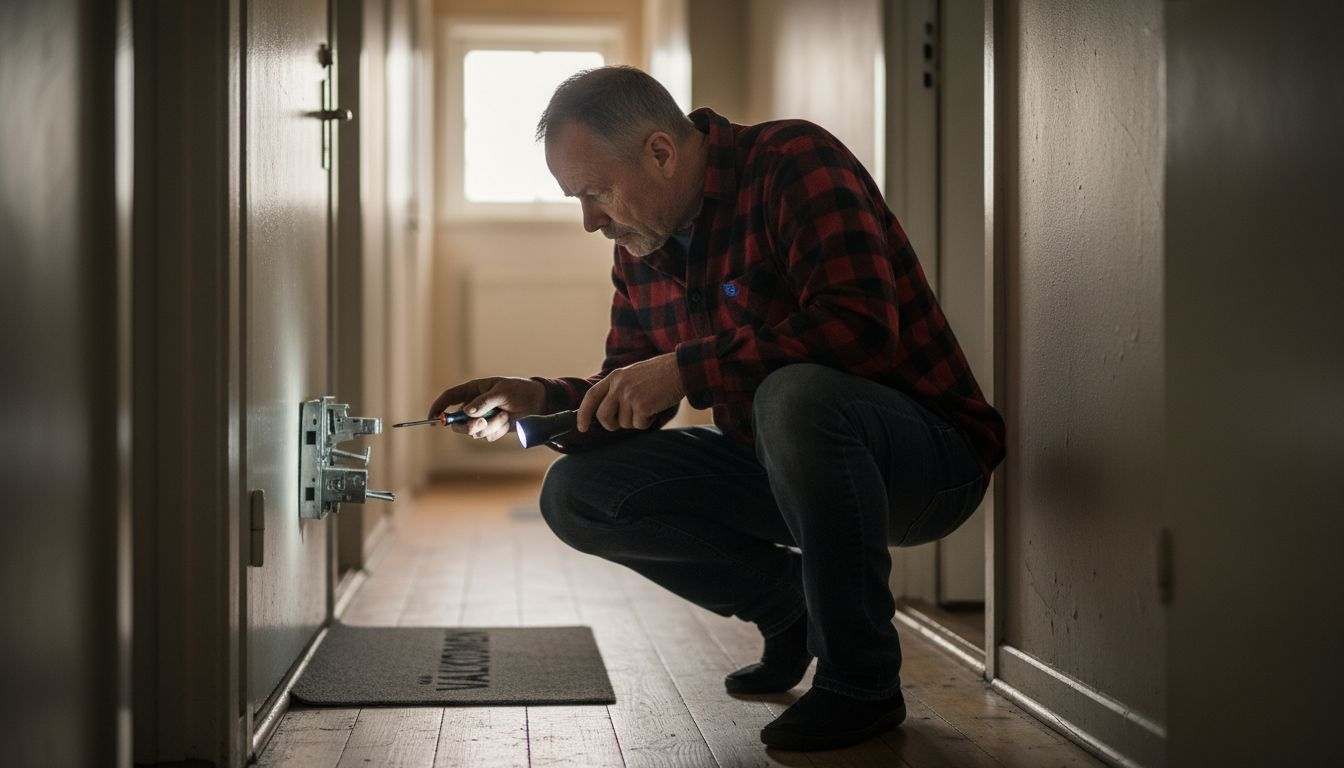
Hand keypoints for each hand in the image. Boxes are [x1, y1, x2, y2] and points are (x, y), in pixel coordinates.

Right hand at [426, 376, 546, 442]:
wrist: (537, 402)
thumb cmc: (519, 390)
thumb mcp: (502, 391)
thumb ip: (485, 401)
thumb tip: (467, 412)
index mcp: (472, 390)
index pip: (449, 398)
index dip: (438, 408)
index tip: (432, 419)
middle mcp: (474, 405)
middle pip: (458, 422)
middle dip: (468, 426)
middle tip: (481, 423)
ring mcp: (482, 418)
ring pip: (474, 431)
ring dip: (490, 426)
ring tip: (504, 415)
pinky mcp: (492, 428)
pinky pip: (487, 435)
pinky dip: (498, 430)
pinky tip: (508, 421)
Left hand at [577, 352, 685, 432]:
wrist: (679, 369)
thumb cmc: (659, 374)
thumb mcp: (632, 375)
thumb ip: (618, 390)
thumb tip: (607, 415)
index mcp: (615, 377)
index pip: (591, 396)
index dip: (583, 414)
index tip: (581, 428)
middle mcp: (619, 385)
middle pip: (603, 416)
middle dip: (611, 425)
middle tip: (623, 423)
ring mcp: (629, 395)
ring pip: (624, 423)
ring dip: (636, 421)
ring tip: (648, 407)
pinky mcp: (642, 405)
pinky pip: (639, 425)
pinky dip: (647, 422)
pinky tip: (655, 409)